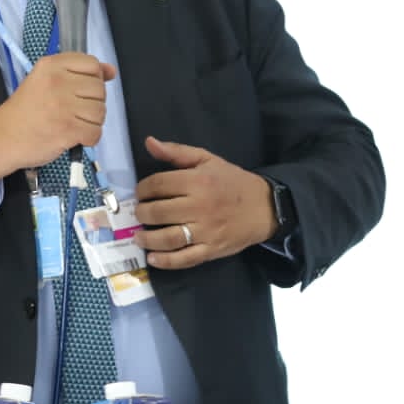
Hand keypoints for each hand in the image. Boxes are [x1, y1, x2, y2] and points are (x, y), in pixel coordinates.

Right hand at [0, 53, 117, 179]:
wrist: (1, 138)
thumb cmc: (25, 110)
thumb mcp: (46, 80)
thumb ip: (79, 72)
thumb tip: (111, 70)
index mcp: (51, 65)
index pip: (92, 63)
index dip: (92, 78)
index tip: (79, 90)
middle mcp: (58, 82)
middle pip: (99, 88)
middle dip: (92, 102)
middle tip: (74, 110)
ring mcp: (63, 106)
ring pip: (100, 111)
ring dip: (91, 121)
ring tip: (73, 123)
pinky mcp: (67, 129)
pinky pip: (95, 132)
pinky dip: (89, 137)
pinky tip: (75, 136)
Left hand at [134, 136, 276, 269]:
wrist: (264, 207)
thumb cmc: (232, 181)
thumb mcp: (208, 160)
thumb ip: (177, 152)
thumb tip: (149, 142)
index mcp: (199, 181)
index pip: (159, 184)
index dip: (143, 189)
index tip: (141, 193)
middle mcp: (200, 206)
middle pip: (159, 212)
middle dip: (141, 213)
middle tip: (140, 213)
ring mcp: (206, 231)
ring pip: (168, 238)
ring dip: (147, 239)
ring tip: (140, 236)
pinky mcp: (211, 250)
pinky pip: (184, 259)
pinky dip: (165, 261)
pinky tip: (153, 258)